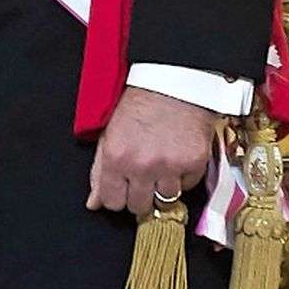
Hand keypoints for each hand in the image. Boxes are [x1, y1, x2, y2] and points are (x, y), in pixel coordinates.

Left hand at [86, 89, 215, 218]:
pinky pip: (188, 185)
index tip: (124, 189)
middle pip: (139, 207)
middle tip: (144, 176)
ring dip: (163, 187)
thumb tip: (95, 202)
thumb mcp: (109, 132)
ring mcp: (170, 166)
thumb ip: (100, 171)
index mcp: (116, 157)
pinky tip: (178, 157)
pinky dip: (184, 176)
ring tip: (162, 165)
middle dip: (140, 195)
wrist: (175, 82)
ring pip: (165, 200)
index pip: (112, 202)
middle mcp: (142, 165)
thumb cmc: (141, 102)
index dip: (118, 197)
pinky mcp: (194, 162)